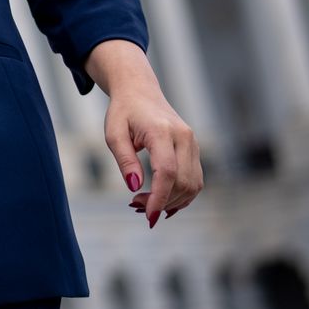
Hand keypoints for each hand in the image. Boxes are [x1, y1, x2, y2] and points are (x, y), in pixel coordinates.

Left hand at [106, 84, 204, 227]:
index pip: (167, 172)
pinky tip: (163, 201)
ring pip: (193, 184)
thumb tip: (135, 187)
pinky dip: (182, 195)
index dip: (160, 198)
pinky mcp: (194, 150)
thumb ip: (125, 160)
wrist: (140, 91)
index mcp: (162, 131)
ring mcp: (193, 143)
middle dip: (162, 201)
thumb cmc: (123, 112)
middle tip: (135, 205)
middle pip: (183, 182)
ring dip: (173, 201)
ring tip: (145, 202)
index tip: (148, 216)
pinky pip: (195, 180)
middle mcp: (184, 137)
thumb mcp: (113, 133)